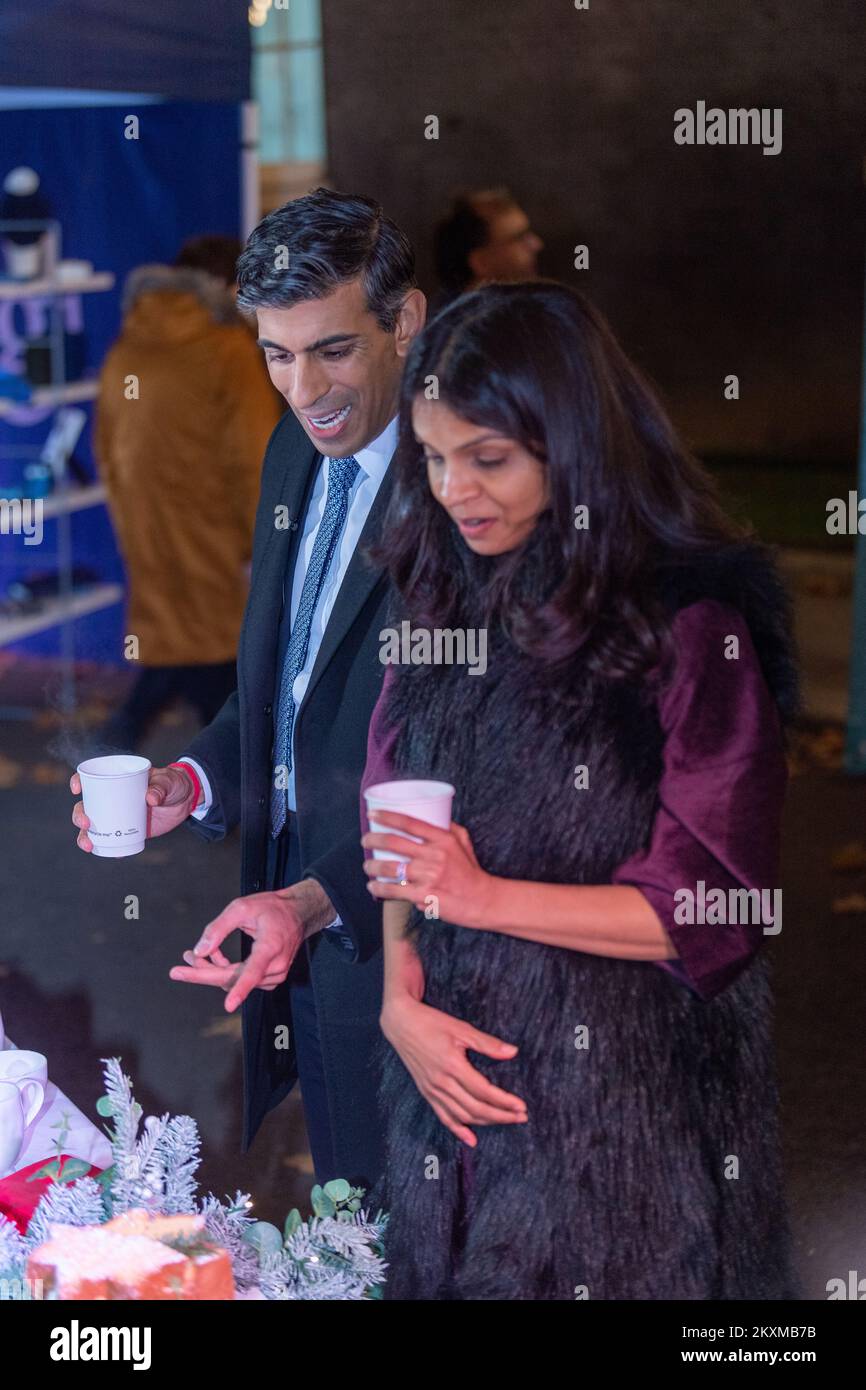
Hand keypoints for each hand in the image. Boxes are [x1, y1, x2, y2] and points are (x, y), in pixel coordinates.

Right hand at [70, 764, 198, 851]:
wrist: (185, 800)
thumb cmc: (173, 783)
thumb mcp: (168, 781)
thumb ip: (160, 787)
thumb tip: (150, 799)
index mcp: (116, 780)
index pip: (91, 778)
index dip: (79, 782)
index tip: (78, 789)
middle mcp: (111, 798)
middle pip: (85, 806)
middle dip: (79, 816)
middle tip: (86, 823)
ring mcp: (117, 816)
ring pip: (93, 827)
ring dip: (85, 837)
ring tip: (89, 846)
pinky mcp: (127, 831)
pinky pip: (112, 842)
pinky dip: (109, 850)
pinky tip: (112, 854)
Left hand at [168, 890, 306, 1011]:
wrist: (299, 913)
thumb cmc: (271, 908)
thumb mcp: (242, 907)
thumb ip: (218, 928)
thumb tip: (199, 950)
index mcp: (270, 946)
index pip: (253, 972)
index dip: (240, 990)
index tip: (228, 1006)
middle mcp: (275, 966)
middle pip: (233, 979)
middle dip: (204, 971)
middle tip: (185, 958)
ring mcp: (275, 976)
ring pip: (234, 982)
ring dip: (212, 970)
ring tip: (196, 954)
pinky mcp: (271, 979)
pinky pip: (241, 981)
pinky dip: (225, 971)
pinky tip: (216, 956)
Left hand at [362, 812, 493, 927]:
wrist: (482, 900)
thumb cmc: (470, 870)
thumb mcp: (463, 842)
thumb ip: (448, 827)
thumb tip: (431, 815)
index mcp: (443, 839)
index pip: (410, 823)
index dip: (387, 816)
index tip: (373, 815)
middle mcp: (435, 855)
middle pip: (394, 842)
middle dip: (373, 840)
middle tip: (366, 840)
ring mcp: (429, 876)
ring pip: (390, 867)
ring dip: (372, 866)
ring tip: (367, 866)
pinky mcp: (424, 895)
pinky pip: (394, 890)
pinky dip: (380, 888)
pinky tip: (373, 886)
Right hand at [381, 992, 526, 1145]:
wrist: (401, 1023)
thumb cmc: (432, 1022)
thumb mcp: (461, 1028)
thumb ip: (488, 1044)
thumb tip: (513, 1052)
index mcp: (453, 1066)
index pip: (484, 1091)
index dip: (505, 1102)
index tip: (521, 1107)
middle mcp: (442, 1082)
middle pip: (476, 1108)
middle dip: (501, 1115)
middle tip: (521, 1117)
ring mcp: (433, 1090)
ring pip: (463, 1115)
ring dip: (486, 1122)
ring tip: (505, 1121)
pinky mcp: (426, 1092)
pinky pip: (444, 1116)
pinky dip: (458, 1130)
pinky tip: (471, 1139)